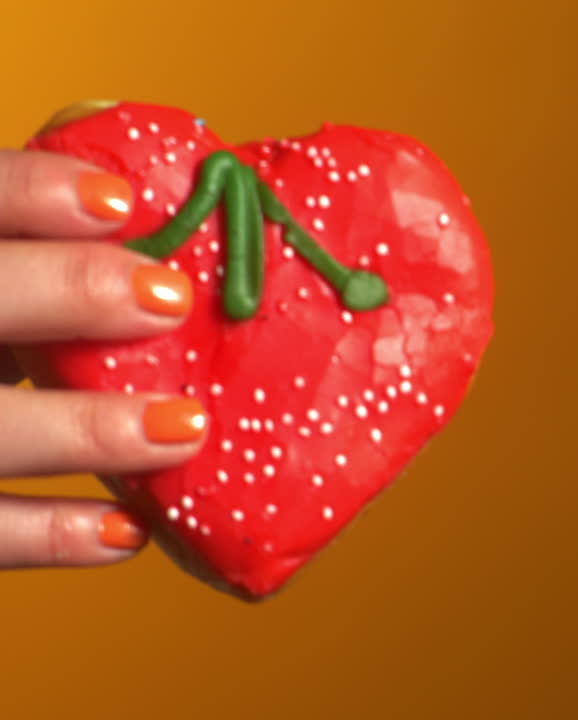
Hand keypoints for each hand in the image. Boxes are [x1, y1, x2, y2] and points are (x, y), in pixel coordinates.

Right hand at [0, 147, 205, 566]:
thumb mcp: (0, 277)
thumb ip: (38, 254)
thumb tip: (161, 219)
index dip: (26, 194)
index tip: (122, 202)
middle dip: (64, 294)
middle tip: (170, 297)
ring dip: (83, 428)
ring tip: (187, 426)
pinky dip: (49, 537)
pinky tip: (128, 531)